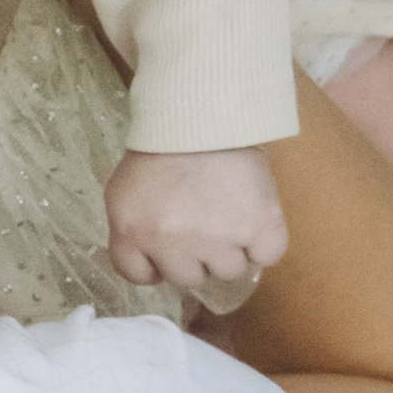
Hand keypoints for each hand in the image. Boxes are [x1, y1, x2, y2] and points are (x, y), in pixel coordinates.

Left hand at [103, 143, 289, 308]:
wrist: (204, 112)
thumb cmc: (163, 147)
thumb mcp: (125, 190)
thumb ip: (130, 231)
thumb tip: (151, 265)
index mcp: (132, 231)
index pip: (139, 276)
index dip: (155, 263)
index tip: (166, 246)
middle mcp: (171, 243)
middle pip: (187, 279)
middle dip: (194, 257)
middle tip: (202, 221)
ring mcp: (217, 239)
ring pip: (228, 271)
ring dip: (231, 250)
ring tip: (229, 213)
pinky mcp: (258, 227)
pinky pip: (267, 256)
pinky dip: (264, 243)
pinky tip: (255, 221)